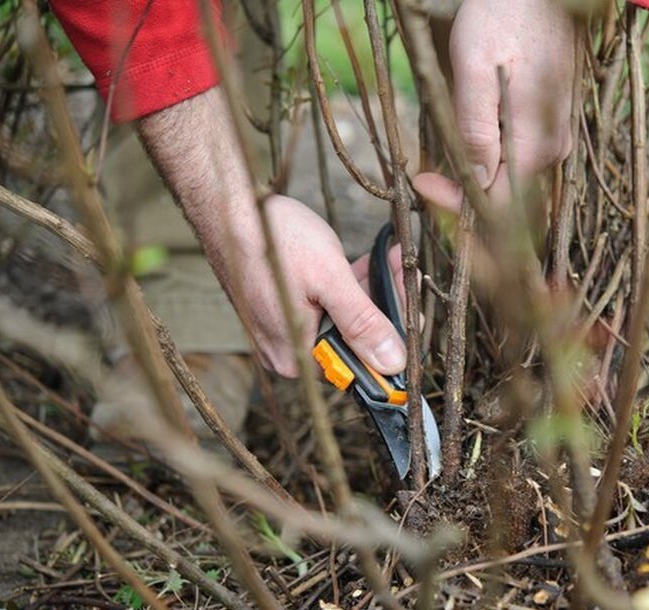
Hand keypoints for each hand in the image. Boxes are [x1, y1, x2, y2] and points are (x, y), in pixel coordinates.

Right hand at [223, 195, 405, 377]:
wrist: (230, 205)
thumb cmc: (273, 238)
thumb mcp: (329, 280)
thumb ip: (362, 323)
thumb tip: (392, 362)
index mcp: (297, 357)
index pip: (361, 365)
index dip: (394, 338)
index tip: (418, 312)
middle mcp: (290, 351)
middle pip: (356, 340)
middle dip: (387, 306)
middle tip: (405, 272)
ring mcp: (287, 329)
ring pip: (346, 318)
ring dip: (374, 290)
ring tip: (394, 259)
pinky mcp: (288, 307)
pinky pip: (330, 304)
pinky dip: (353, 284)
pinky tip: (373, 261)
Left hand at [412, 0, 575, 209]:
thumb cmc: (503, 15)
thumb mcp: (475, 67)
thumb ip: (475, 129)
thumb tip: (475, 180)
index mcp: (537, 143)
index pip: (498, 202)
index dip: (457, 200)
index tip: (423, 182)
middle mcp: (555, 147)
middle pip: (505, 191)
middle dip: (465, 188)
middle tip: (426, 173)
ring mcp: (557, 133)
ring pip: (511, 172)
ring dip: (477, 169)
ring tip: (445, 153)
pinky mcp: (553, 119)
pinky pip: (520, 151)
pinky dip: (492, 151)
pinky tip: (472, 130)